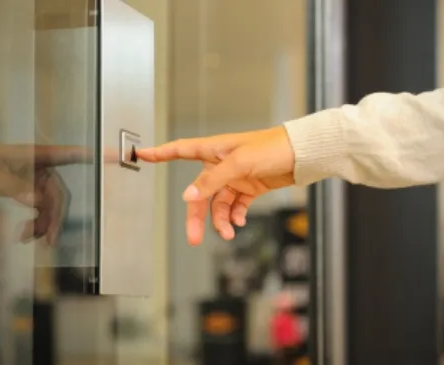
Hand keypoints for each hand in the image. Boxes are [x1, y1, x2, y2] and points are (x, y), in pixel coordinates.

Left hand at [0, 142, 90, 244]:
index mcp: (39, 156)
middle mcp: (43, 169)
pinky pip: (40, 211)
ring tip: (27, 239)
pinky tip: (24, 235)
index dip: (97, 155)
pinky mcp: (30, 192)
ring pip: (50, 207)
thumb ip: (16, 188)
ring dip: (42, 225)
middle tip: (49, 240)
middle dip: (54, 217)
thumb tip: (37, 202)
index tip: (120, 156)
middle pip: (59, 195)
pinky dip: (34, 224)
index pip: (72, 155)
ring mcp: (37, 182)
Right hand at [137, 126, 294, 244]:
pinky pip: (235, 205)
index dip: (160, 153)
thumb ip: (213, 180)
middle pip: (200, 192)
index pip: (180, 150)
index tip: (141, 155)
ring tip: (229, 232)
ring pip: (218, 203)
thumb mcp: (239, 163)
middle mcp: (221, 163)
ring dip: (221, 220)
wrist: (302, 154)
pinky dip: (236, 215)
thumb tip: (189, 196)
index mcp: (214, 149)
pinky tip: (240, 221)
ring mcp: (235, 176)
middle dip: (197, 216)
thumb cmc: (272, 148)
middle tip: (194, 238)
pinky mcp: (249, 186)